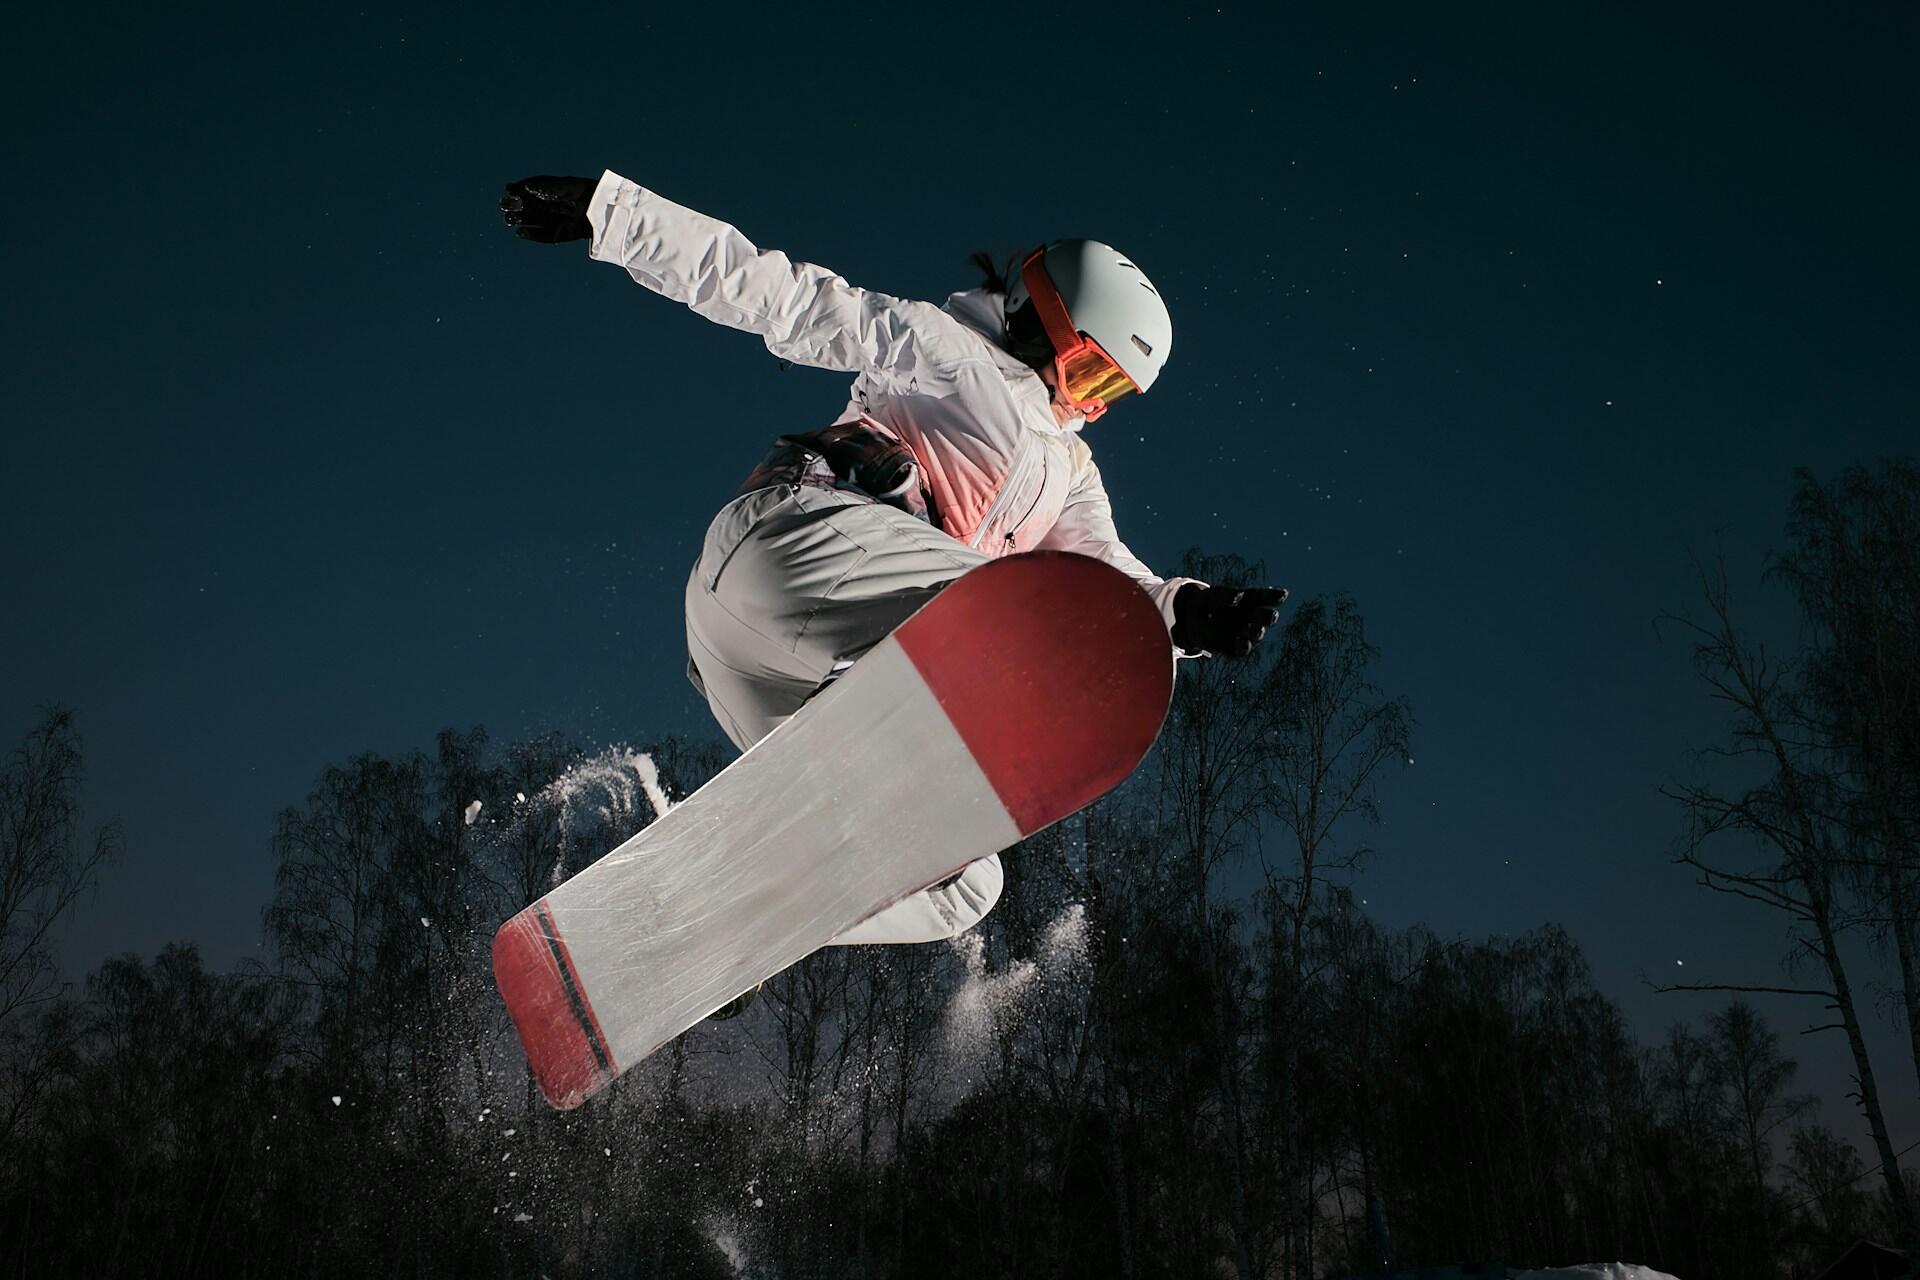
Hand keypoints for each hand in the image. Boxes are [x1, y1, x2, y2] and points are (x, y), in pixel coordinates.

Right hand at [500, 175, 597, 242]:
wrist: (600, 209)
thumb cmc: (583, 193)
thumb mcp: (563, 186)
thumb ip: (544, 187)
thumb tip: (524, 187)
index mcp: (544, 191)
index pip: (524, 192)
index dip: (515, 192)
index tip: (508, 191)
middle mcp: (544, 206)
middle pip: (523, 207)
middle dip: (512, 206)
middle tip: (505, 206)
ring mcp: (549, 220)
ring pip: (527, 221)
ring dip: (517, 220)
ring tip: (509, 219)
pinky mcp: (555, 234)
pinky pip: (539, 236)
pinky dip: (529, 235)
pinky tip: (520, 232)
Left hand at [1171, 584, 1287, 657]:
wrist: (1189, 621)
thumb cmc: (1204, 604)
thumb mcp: (1210, 596)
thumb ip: (1224, 596)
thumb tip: (1239, 597)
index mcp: (1249, 600)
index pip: (1264, 597)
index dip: (1274, 596)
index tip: (1283, 595)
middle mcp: (1251, 617)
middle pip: (1263, 616)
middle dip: (1267, 617)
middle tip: (1271, 615)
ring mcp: (1245, 633)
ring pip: (1256, 633)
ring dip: (1255, 631)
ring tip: (1251, 627)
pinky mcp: (1235, 648)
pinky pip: (1242, 649)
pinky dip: (1243, 645)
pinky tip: (1241, 640)